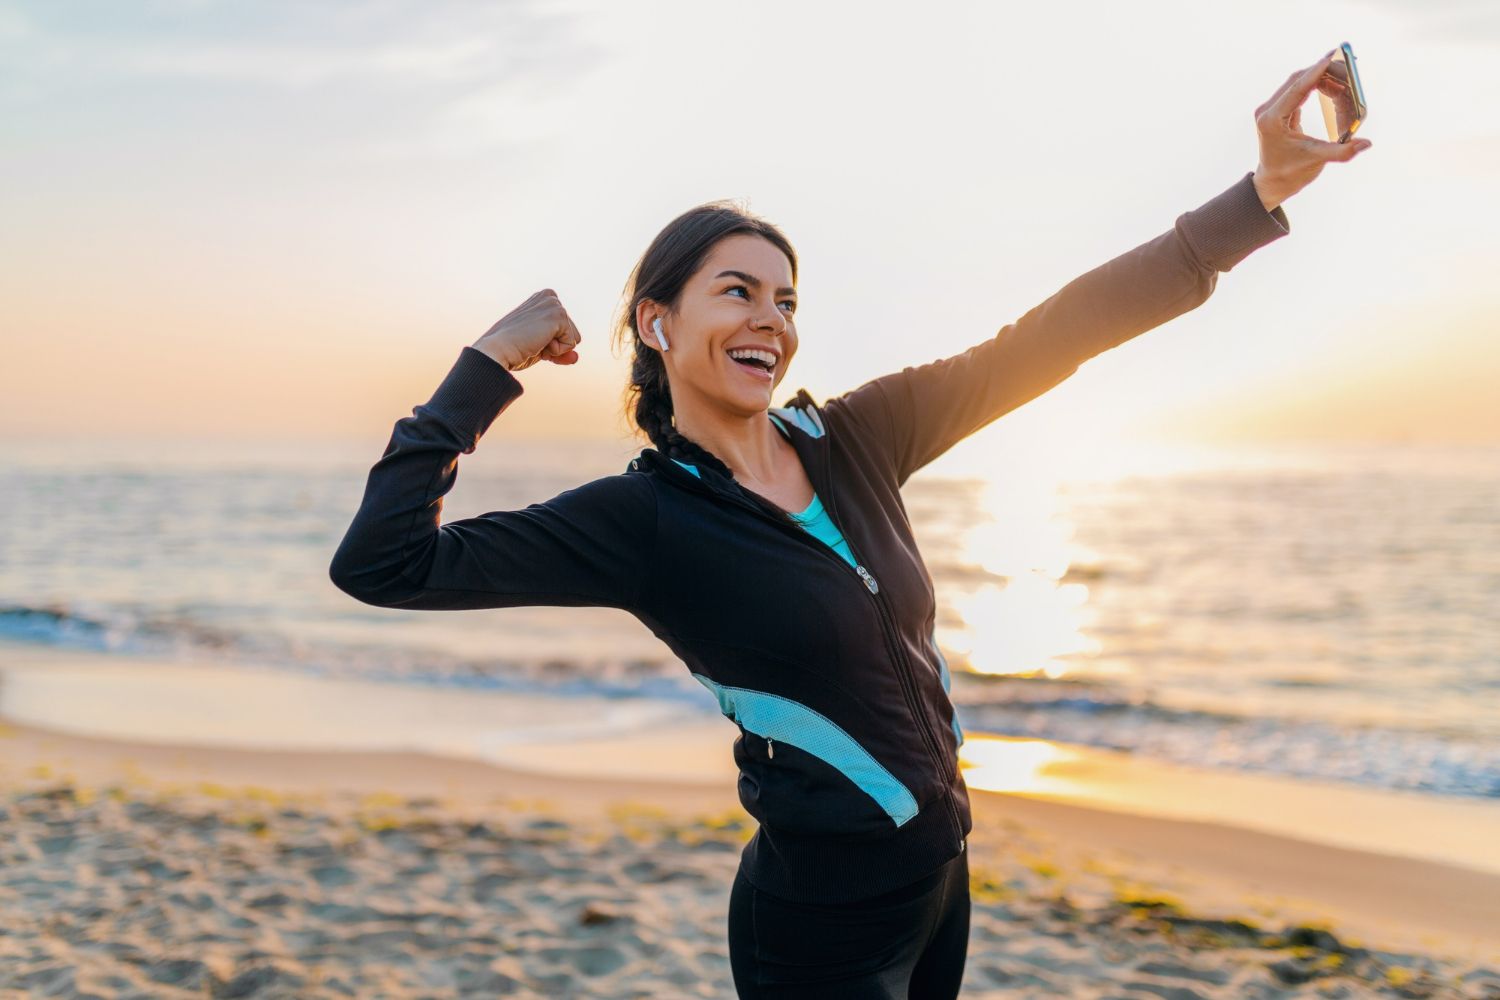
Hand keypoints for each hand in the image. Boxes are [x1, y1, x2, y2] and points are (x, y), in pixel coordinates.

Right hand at [472, 289, 582, 371]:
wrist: (497, 350)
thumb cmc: (513, 349)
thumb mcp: (541, 348)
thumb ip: (560, 351)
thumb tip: (576, 357)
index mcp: (543, 299)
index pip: (564, 330)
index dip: (551, 343)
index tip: (530, 339)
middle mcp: (550, 297)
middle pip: (573, 333)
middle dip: (555, 346)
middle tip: (530, 342)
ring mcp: (554, 304)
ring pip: (574, 339)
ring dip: (555, 348)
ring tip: (533, 341)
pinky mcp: (559, 314)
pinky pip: (571, 344)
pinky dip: (556, 350)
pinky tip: (537, 342)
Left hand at [1251, 49, 1372, 211]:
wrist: (1273, 182)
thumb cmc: (1292, 173)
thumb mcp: (1316, 161)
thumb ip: (1341, 152)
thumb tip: (1367, 143)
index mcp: (1272, 120)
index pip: (1296, 88)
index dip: (1317, 71)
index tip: (1333, 55)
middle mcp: (1268, 110)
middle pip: (1299, 80)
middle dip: (1326, 71)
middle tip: (1351, 65)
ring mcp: (1271, 109)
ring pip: (1300, 83)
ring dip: (1325, 80)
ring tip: (1348, 85)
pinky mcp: (1278, 109)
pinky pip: (1300, 90)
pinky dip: (1319, 87)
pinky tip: (1336, 88)